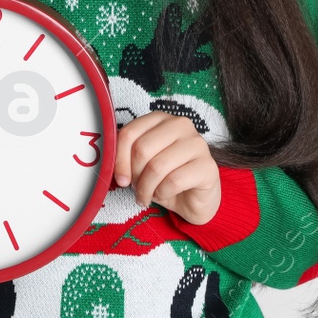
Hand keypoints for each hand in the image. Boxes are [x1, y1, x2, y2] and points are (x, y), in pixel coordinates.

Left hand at [112, 110, 221, 225]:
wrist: (195, 199)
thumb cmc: (166, 178)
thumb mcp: (142, 164)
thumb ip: (127, 155)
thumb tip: (109, 163)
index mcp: (161, 119)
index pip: (130, 133)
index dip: (119, 159)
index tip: (120, 179)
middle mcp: (181, 125)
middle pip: (142, 148)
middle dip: (135, 175)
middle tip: (137, 189)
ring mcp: (198, 144)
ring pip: (157, 166)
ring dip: (147, 188)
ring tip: (147, 196)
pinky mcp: (208, 166)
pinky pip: (174, 181)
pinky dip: (162, 193)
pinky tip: (164, 195)